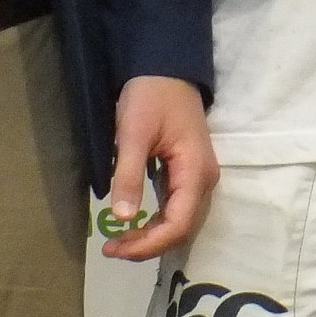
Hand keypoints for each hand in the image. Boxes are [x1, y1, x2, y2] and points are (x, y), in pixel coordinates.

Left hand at [102, 74, 217, 261]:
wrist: (167, 68)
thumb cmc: (151, 96)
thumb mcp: (133, 133)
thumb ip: (129, 174)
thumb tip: (123, 218)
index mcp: (195, 171)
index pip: (178, 224)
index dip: (149, 244)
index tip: (114, 248)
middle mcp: (204, 180)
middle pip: (182, 228)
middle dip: (148, 244)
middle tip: (111, 248)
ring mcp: (199, 177)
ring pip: (181, 221)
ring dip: (152, 236)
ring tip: (119, 241)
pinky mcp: (189, 173)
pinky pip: (177, 208)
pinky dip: (157, 222)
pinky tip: (135, 223)